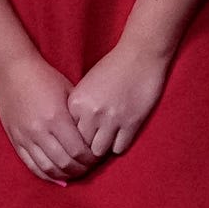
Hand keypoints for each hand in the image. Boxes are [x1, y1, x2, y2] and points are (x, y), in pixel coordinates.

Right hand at [0, 50, 85, 182]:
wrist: (13, 71)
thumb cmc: (45, 78)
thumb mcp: (69, 92)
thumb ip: (80, 116)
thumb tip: (95, 138)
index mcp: (56, 117)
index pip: (78, 150)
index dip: (91, 158)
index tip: (98, 156)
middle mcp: (40, 130)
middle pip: (65, 163)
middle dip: (81, 168)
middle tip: (90, 166)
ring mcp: (25, 137)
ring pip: (48, 168)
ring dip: (65, 175)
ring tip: (76, 172)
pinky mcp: (16, 140)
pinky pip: (31, 166)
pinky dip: (46, 175)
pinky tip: (58, 177)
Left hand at [61, 36, 169, 171]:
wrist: (140, 55)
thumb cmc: (113, 67)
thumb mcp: (86, 85)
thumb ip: (79, 108)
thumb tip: (76, 133)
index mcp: (76, 103)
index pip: (68, 134)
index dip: (74, 139)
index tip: (80, 140)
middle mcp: (91, 113)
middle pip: (81, 146)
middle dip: (86, 148)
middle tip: (92, 147)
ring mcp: (111, 120)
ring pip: (99, 152)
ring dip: (102, 149)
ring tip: (106, 142)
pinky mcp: (131, 124)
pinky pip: (119, 148)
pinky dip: (119, 145)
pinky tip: (120, 136)